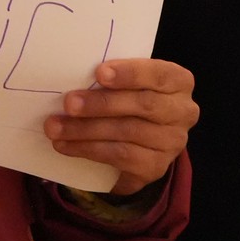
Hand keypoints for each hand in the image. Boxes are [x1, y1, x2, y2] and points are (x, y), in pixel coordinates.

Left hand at [45, 58, 197, 196]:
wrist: (138, 140)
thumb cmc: (128, 98)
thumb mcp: (127, 82)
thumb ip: (112, 78)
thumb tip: (73, 74)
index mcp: (179, 81)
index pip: (159, 74)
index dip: (130, 73)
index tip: (99, 73)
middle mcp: (183, 112)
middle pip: (143, 105)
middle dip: (102, 104)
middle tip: (68, 103)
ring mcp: (172, 143)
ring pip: (128, 134)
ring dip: (86, 130)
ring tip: (56, 127)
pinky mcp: (156, 167)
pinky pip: (121, 158)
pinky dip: (89, 151)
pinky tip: (66, 146)